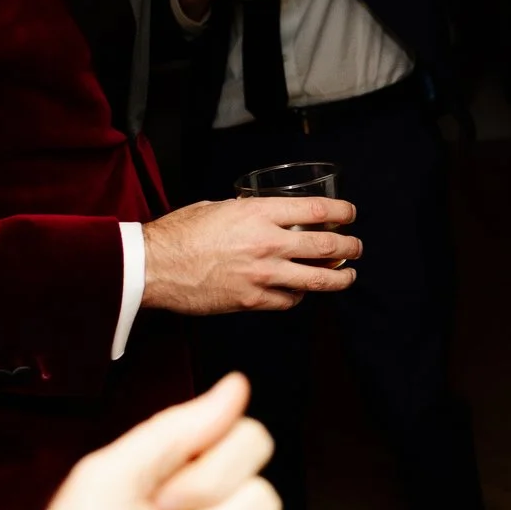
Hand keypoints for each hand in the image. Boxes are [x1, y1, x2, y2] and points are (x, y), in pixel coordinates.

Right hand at [141, 196, 361, 313]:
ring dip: (339, 277)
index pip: (317, 210)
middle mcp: (267, 243)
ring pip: (316, 280)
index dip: (341, 211)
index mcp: (259, 213)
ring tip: (348, 276)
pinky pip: (289, 301)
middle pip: (326, 246)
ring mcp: (262, 275)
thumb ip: (246, 212)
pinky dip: (299, 297)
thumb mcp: (217, 208)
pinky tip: (302, 293)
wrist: (153, 266)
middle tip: (356, 247)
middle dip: (349, 247)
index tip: (350, 214)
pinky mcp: (252, 301)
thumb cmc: (180, 234)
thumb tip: (261, 214)